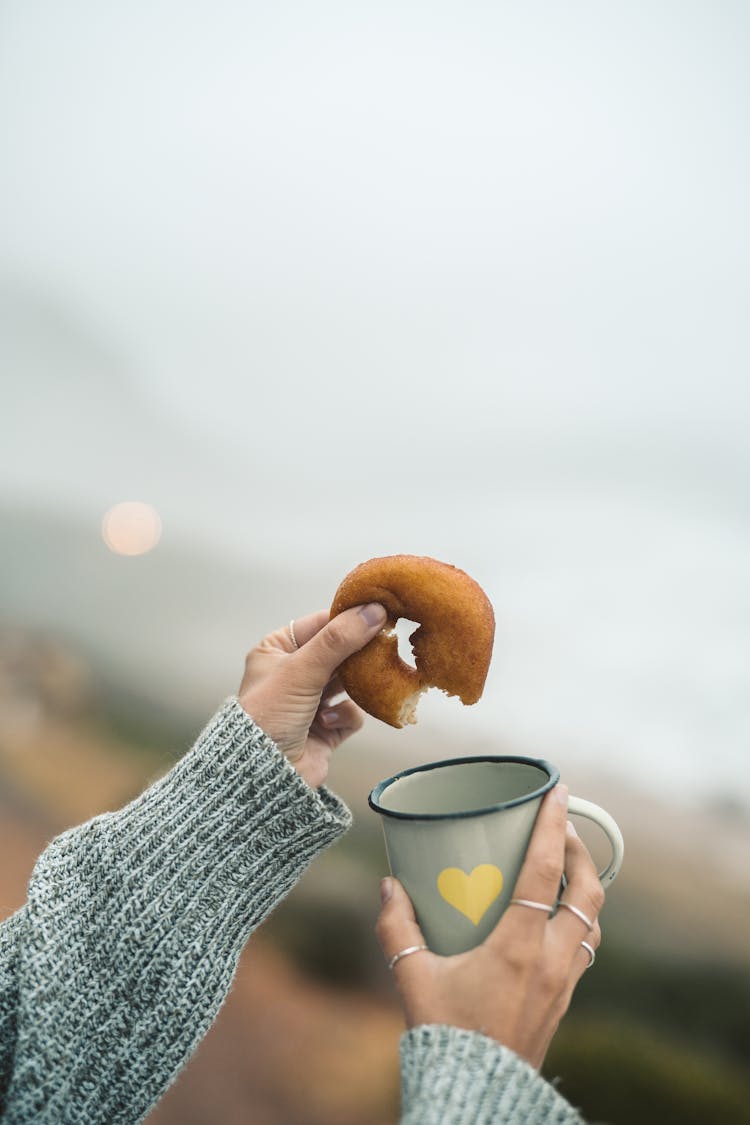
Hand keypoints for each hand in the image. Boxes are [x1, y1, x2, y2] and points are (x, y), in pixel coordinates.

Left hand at [238, 604, 386, 787]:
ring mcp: (311, 702)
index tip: (378, 611)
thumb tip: (373, 611)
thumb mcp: (300, 670)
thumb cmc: (267, 717)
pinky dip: (345, 716)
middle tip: (382, 645)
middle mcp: (293, 674)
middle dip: (357, 653)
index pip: (319, 625)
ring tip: (362, 683)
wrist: (262, 776)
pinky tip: (326, 722)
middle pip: (338, 652)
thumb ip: (338, 640)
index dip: (347, 618)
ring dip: (353, 686)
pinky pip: (351, 712)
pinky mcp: (326, 728)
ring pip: (349, 681)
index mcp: (276, 651)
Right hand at [375, 785, 603, 1068]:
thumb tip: (390, 883)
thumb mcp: (413, 976)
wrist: (479, 1095)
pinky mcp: (564, 1000)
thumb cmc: (446, 1037)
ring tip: (564, 863)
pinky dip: (579, 919)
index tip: (558, 791)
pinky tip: (556, 915)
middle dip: (580, 850)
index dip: (554, 825)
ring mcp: (564, 982)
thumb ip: (397, 926)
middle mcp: (552, 960)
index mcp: (520, 946)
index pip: (546, 871)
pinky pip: (585, 947)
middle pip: (587, 891)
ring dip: (585, 885)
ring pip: (593, 920)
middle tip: (560, 824)